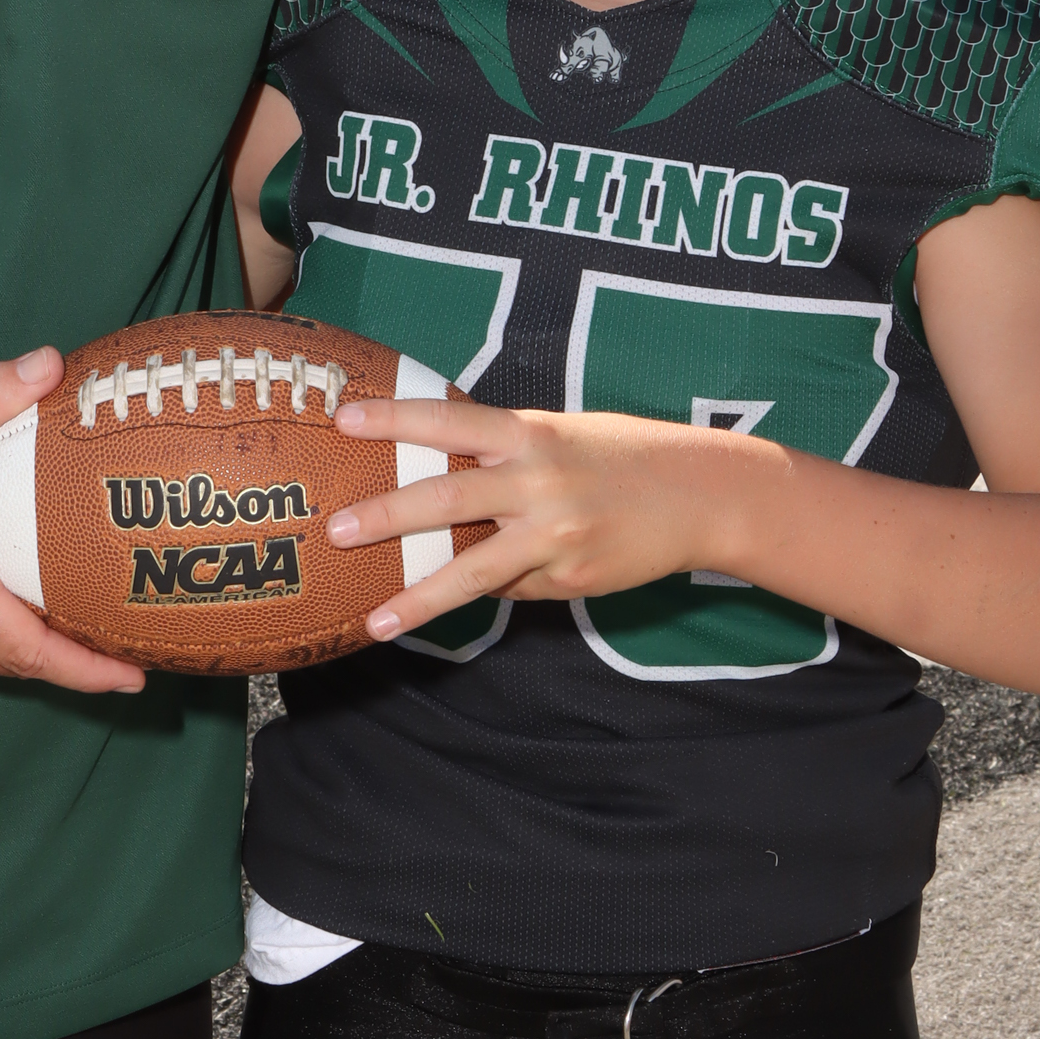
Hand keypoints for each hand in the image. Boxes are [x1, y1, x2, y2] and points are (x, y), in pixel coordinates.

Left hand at [325, 391, 742, 640]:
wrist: (702, 494)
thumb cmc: (620, 453)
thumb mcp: (559, 433)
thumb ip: (503, 452)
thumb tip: (436, 473)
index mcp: (530, 433)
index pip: (447, 421)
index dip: (393, 418)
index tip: (342, 419)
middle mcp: (538, 483)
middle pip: (447, 500)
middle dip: (387, 516)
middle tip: (337, 530)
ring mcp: (554, 538)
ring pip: (473, 573)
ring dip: (419, 598)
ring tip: (376, 620)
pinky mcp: (569, 581)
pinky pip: (512, 590)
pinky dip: (492, 588)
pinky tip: (481, 590)